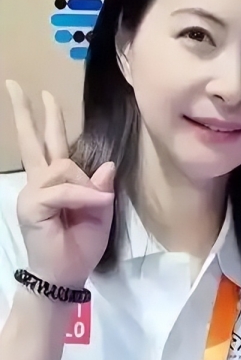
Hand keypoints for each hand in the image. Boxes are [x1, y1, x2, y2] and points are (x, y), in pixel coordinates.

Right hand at [5, 81, 114, 288]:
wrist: (67, 274)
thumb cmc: (81, 245)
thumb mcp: (100, 212)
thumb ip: (101, 188)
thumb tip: (105, 164)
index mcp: (56, 182)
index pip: (50, 144)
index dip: (47, 119)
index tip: (43, 94)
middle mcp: (40, 182)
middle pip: (35, 141)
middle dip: (29, 112)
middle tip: (17, 85)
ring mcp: (33, 192)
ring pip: (65, 168)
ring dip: (86, 188)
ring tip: (94, 208)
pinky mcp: (32, 205)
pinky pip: (65, 190)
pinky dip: (83, 198)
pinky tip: (93, 208)